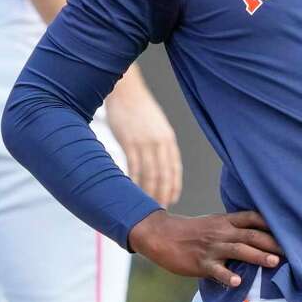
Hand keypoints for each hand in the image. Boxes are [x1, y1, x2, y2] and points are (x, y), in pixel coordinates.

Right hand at [106, 86, 182, 206]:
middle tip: (158, 210)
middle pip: (164, 175)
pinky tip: (131, 190)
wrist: (126, 91)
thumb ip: (161, 144)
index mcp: (168, 139)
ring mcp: (144, 143)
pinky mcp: (129, 142)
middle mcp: (159, 142)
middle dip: (162, 194)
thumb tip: (161, 164)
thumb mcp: (158, 126)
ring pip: (149, 175)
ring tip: (145, 205)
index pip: (174, 169)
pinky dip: (133, 182)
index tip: (172, 200)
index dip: (174, 186)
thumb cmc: (140, 109)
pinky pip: (133, 168)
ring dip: (148, 192)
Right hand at [128, 209, 283, 287]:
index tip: (288, 230)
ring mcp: (212, 247)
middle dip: (271, 243)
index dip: (270, 223)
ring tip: (274, 263)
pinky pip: (216, 270)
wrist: (162, 235)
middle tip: (291, 251)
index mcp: (224, 221)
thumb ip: (231, 229)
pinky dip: (227, 276)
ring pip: (238, 250)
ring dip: (257, 256)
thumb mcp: (212, 224)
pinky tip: (237, 282)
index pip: (252, 218)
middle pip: (251, 235)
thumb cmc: (190, 232)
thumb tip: (253, 237)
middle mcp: (221, 232)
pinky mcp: (201, 262)